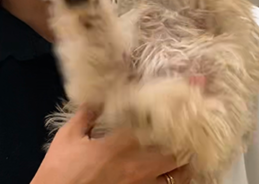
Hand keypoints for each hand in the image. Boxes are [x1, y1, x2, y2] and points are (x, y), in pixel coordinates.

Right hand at [32, 105, 191, 183]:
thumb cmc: (60, 170)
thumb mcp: (68, 137)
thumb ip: (86, 115)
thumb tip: (98, 96)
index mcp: (121, 143)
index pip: (156, 117)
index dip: (178, 101)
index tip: (197, 84)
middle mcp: (139, 164)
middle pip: (180, 147)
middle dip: (190, 131)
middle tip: (198, 117)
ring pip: (181, 173)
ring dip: (187, 158)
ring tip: (191, 145)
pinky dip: (177, 178)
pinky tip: (177, 170)